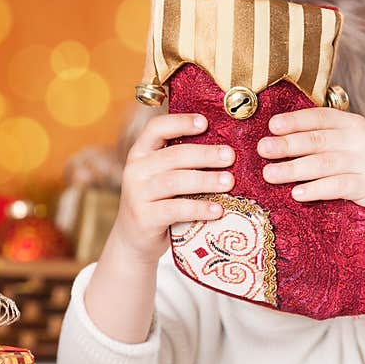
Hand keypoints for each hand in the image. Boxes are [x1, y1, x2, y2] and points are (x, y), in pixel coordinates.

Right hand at [111, 113, 234, 265]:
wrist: (134, 240)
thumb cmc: (159, 203)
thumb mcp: (163, 177)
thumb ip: (182, 163)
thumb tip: (225, 150)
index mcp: (141, 153)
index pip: (156, 128)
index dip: (180, 122)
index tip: (205, 122)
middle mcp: (135, 170)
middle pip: (174, 156)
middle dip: (205, 154)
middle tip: (230, 156)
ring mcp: (137, 194)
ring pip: (175, 181)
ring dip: (205, 180)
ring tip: (228, 182)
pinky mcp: (144, 218)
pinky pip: (175, 210)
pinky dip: (199, 208)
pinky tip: (218, 210)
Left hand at [258, 108, 364, 291]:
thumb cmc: (357, 170)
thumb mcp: (343, 148)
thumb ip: (318, 140)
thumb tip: (273, 139)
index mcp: (352, 124)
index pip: (320, 117)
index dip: (295, 120)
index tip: (271, 126)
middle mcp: (362, 140)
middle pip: (318, 140)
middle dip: (288, 144)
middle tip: (262, 149)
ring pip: (324, 164)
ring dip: (294, 169)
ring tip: (269, 174)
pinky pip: (338, 186)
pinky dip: (315, 189)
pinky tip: (296, 193)